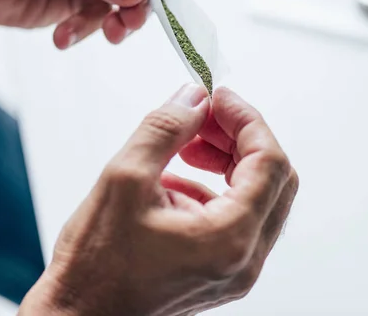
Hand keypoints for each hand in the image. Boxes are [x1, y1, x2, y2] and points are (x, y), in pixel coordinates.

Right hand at [19, 85, 298, 315]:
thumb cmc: (95, 265)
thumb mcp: (124, 179)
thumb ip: (165, 128)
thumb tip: (194, 97)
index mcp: (230, 238)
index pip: (269, 162)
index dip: (247, 120)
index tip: (218, 97)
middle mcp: (245, 259)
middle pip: (273, 179)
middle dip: (240, 138)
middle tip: (203, 117)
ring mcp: (236, 268)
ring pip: (256, 196)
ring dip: (227, 161)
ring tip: (184, 146)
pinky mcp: (222, 269)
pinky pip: (236, 216)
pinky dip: (214, 188)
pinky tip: (173, 180)